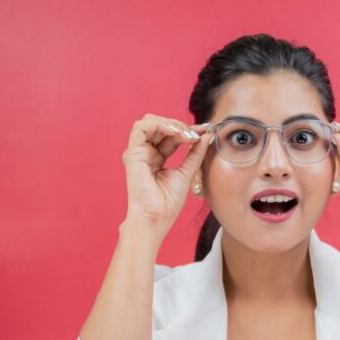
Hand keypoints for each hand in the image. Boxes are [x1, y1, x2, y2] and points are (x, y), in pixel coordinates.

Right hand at [121, 114, 212, 239]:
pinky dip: (161, 124)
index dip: (187, 130)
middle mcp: (144, 153)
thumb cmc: (168, 203)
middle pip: (160, 126)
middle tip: (196, 134)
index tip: (205, 132)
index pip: (170, 135)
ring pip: (150, 122)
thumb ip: (195, 153)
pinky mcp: (132, 153)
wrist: (156, 218)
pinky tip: (176, 133)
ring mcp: (137, 152)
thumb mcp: (187, 172)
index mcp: (155, 158)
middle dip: (180, 125)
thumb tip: (206, 135)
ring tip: (187, 135)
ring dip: (172, 124)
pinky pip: (142, 127)